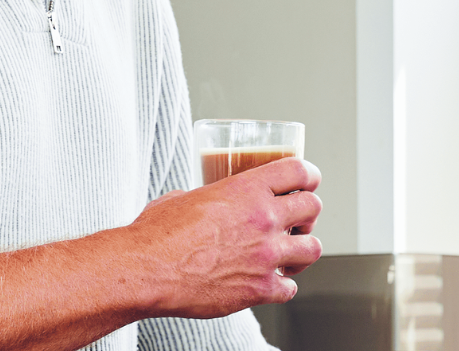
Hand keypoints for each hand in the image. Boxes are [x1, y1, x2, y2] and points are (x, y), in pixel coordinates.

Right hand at [125, 157, 323, 317]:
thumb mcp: (184, 197)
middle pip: (313, 207)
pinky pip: (290, 288)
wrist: (145, 270)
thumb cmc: (156, 234)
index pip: (300, 171)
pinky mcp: (259, 288)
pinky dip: (282, 286)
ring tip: (288, 255)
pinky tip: (269, 283)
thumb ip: (209, 197)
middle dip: (307, 214)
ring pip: (313, 249)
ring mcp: (265, 255)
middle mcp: (263, 219)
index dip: (309, 176)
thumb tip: (207, 201)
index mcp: (247, 189)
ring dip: (302, 251)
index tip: (308, 183)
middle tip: (297, 222)